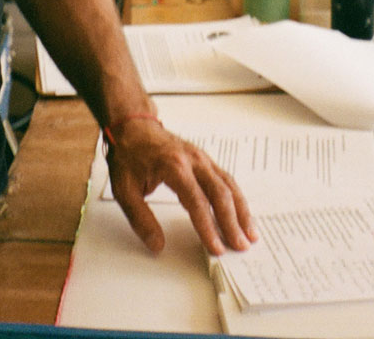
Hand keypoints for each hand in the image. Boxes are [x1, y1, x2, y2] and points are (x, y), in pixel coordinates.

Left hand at [106, 118, 257, 254]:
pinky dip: (237, 198)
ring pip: (229, 185)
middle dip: (232, 222)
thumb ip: (140, 219)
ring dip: (241, 211)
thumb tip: (157, 244)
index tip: (216, 247)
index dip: (208, 227)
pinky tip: (241, 214)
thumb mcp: (124, 189)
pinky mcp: (205, 160)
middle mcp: (193, 161)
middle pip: (220, 193)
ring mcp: (202, 158)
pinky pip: (226, 180)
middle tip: (240, 245)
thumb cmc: (129, 155)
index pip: (197, 201)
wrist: (134, 126)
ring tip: (250, 233)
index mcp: (174, 167)